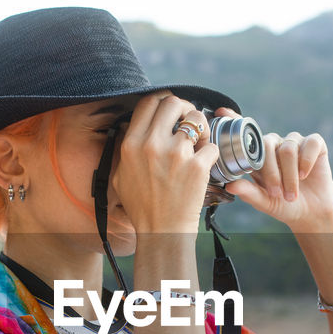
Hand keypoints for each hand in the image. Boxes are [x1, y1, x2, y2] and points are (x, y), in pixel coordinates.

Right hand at [113, 93, 219, 233]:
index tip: (171, 111)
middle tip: (188, 122)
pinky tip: (205, 163)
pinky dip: (212, 152)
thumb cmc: (141, 207)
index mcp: (132, 144)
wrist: (161, 232)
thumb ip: (124, 149)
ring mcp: (176, 155)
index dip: (163, 101)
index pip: (149, 102)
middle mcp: (152, 144)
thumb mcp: (120, 176)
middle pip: (173, 102)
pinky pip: (212, 145)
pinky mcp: (198, 167)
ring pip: (197, 119)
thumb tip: (128, 127)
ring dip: (201, 128)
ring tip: (199, 142)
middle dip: (184, 108)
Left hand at [211, 107, 332, 230]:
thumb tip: (230, 186)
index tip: (221, 111)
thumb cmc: (284, 206)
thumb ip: (248, 192)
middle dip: (272, 173)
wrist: (311, 212)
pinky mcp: (315, 143)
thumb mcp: (264, 202)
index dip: (235, 120)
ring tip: (291, 194)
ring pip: (288, 149)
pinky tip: (305, 175)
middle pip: (267, 145)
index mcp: (258, 154)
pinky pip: (310, 144)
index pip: (246, 134)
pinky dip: (307, 161)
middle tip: (276, 193)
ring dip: (290, 176)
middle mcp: (275, 143)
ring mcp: (295, 141)